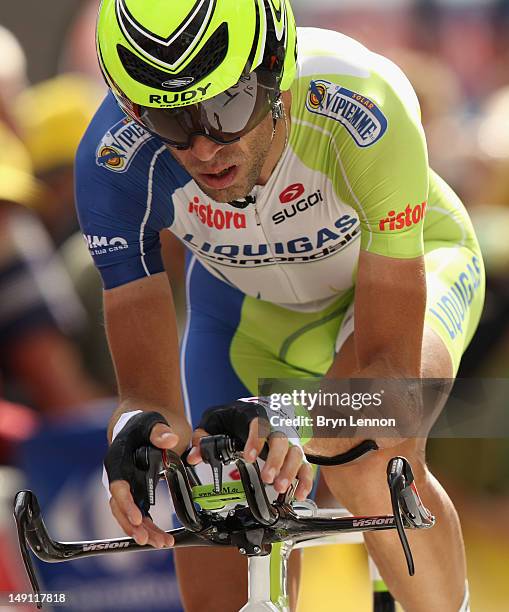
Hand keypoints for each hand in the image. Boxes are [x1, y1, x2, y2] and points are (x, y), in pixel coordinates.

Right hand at [107, 421, 177, 547]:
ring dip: (144, 531)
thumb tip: (170, 440)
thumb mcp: (152, 422)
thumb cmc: (145, 423)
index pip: (117, 485)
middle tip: (149, 540)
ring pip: (129, 515)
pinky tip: (163, 538)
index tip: (138, 519)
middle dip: (134, 526)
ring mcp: (125, 487)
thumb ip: (159, 431)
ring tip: (163, 543)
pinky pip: (139, 514)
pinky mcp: (135, 493)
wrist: (140, 424)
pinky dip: (149, 527)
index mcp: (117, 459)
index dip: (126, 504)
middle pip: (120, 507)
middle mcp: (117, 476)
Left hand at [188, 418, 313, 501]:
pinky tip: (299, 495)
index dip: (256, 440)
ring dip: (290, 471)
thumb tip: (194, 455)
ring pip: (296, 453)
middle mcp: (276, 427)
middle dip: (276, 460)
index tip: (248, 457)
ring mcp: (288, 441)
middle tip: (268, 479)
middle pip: (281, 440)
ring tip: (279, 488)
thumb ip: (204, 436)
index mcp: (256, 416)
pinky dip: (305, 480)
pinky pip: (306, 466)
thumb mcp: (217, 419)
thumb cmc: (238, 416)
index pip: (260, 424)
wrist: (263, 408)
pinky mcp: (296, 454)